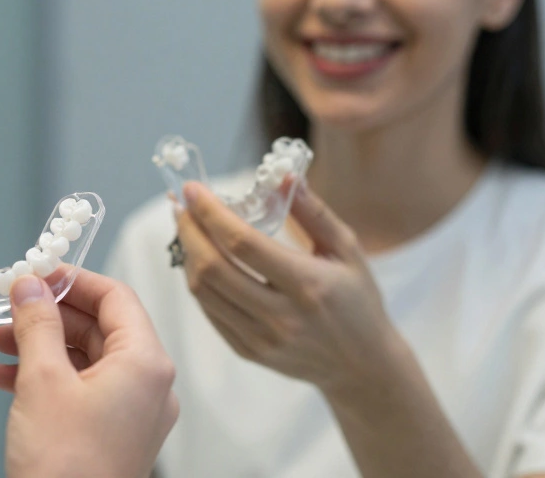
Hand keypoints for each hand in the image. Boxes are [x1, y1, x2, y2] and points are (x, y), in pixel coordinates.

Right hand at [0, 270, 178, 477]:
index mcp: (146, 363)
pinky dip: (49, 377)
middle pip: (102, 326)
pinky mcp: (115, 435)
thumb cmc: (66, 468)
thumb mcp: (42, 380)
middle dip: (50, 315)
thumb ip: (36, 323)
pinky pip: (85, 389)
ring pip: (89, 358)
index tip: (37, 274)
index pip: (116, 296)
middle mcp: (150, 385)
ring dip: (44, 346)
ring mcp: (135, 413)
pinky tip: (8, 379)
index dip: (74, 280)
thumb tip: (31, 286)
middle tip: (10, 309)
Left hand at [176, 180, 408, 395]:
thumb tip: (283, 176)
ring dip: (188, 255)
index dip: (211, 213)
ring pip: (204, 293)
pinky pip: (210, 312)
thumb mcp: (348, 250)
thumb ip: (314, 213)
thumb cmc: (359, 301)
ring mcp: (261, 339)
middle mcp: (281, 317)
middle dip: (188, 231)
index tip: (193, 189)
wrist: (362, 367)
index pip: (243, 243)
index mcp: (308, 285)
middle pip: (213, 269)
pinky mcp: (248, 352)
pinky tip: (200, 260)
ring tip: (188, 229)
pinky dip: (198, 282)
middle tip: (181, 206)